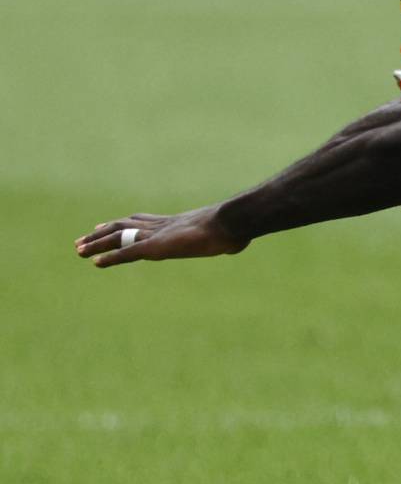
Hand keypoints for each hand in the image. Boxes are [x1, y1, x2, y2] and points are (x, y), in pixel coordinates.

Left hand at [75, 205, 245, 267]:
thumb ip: (226, 240)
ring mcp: (158, 235)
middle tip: (82, 240)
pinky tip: (95, 262)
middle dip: (103, 233)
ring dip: (97, 244)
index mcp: (178, 223)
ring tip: (78, 250)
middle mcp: (163, 226)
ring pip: (120, 237)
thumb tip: (237, 244)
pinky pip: (127, 252)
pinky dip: (110, 257)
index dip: (125, 224)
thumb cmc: (236, 227)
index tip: (108, 226)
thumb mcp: (229, 235)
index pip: (144, 221)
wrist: (232, 222)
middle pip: (125, 226)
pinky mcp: (156, 247)